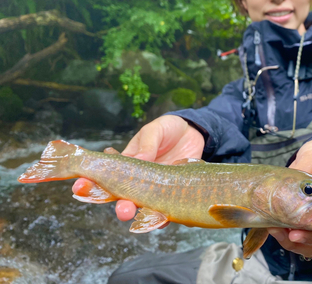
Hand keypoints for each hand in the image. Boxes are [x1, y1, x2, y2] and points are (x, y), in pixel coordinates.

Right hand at [72, 115, 204, 220]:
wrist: (192, 133)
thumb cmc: (167, 130)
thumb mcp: (155, 130)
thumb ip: (147, 144)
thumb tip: (140, 159)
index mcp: (125, 163)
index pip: (103, 176)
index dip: (90, 184)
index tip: (80, 187)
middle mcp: (137, 181)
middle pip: (123, 198)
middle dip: (120, 206)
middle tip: (122, 210)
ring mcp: (155, 190)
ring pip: (142, 208)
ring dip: (139, 215)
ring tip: (138, 216)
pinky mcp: (172, 195)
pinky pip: (166, 211)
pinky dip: (163, 218)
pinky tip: (163, 220)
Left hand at [268, 138, 311, 258]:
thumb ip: (304, 167)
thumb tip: (292, 178)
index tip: (298, 231)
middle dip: (302, 240)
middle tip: (286, 233)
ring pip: (308, 244)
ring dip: (291, 241)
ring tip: (275, 229)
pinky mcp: (305, 220)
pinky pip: (298, 237)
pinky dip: (286, 237)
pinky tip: (273, 226)